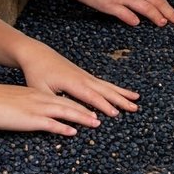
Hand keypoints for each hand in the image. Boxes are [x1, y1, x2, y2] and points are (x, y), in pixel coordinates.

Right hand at [0, 81, 108, 135]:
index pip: (63, 99)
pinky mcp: (30, 118)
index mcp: (38, 95)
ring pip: (65, 112)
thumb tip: (33, 114)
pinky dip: (63, 127)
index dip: (78, 104)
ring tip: (96, 123)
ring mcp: (37, 108)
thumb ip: (27, 107)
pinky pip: (50, 123)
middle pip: (69, 104)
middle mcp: (41, 99)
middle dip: (87, 110)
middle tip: (102, 116)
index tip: (91, 108)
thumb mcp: (15, 101)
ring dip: (82, 118)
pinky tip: (73, 132)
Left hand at [18, 43, 139, 116]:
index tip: (115, 114)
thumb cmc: (37, 73)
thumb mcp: (40, 91)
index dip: (103, 106)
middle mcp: (83, 78)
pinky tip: (121, 92)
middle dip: (120, 100)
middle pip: (105, 90)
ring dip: (122, 93)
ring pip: (107, 86)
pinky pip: (103, 83)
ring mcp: (85, 75)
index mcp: (73, 83)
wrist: (37, 54)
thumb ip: (55, 105)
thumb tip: (67, 119)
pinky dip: (114, 88)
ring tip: (136, 99)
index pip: (91, 96)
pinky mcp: (85, 75)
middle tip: (135, 108)